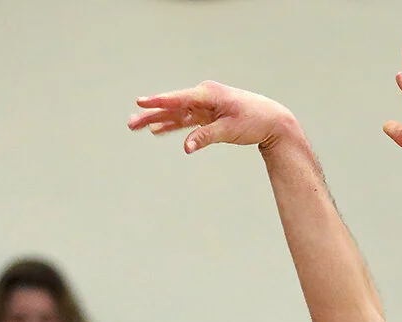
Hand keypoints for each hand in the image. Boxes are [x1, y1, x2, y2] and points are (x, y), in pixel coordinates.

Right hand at [129, 81, 298, 153]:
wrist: (271, 120)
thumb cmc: (253, 120)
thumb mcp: (229, 130)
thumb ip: (205, 137)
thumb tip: (186, 147)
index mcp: (208, 94)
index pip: (179, 98)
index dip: (158, 101)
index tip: (140, 101)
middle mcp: (203, 96)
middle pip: (172, 106)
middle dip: (151, 114)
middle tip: (130, 123)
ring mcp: (203, 105)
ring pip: (175, 114)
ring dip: (157, 120)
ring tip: (136, 126)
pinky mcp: (206, 115)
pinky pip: (184, 120)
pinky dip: (172, 125)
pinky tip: (156, 130)